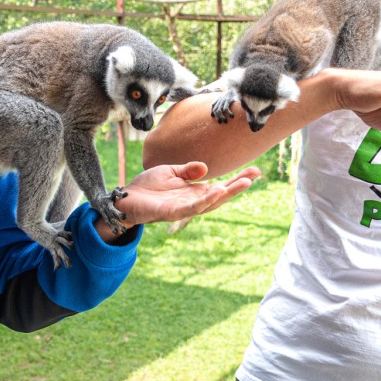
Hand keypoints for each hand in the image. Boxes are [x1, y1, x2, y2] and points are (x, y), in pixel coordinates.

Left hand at [110, 161, 260, 231]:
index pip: (220, 186)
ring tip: (243, 183)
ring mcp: (183, 208)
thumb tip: (206, 168)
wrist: (125, 198)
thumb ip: (188, 170)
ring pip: (209, 203)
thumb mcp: (171, 172)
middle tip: (255, 175)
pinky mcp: (170, 212)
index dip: (237, 179)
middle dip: (237, 186)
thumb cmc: (148, 186)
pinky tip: (215, 192)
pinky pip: (190, 208)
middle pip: (220, 195)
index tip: (255, 170)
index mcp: (194, 191)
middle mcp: (192, 201)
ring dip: (226, 194)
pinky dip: (204, 201)